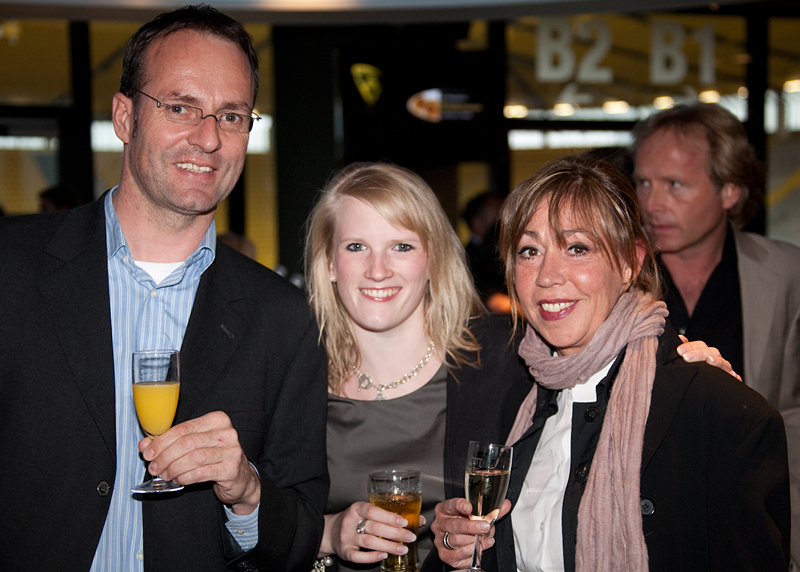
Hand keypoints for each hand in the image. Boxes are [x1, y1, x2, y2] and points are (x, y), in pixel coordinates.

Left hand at [139, 411, 259, 514]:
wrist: (240, 476)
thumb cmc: (214, 457)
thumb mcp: (194, 445)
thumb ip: (171, 442)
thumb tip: (145, 445)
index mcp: (217, 420)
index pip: (184, 428)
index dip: (162, 441)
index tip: (148, 453)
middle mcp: (226, 432)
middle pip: (187, 443)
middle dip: (165, 456)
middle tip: (154, 467)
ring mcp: (231, 450)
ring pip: (194, 458)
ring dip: (174, 468)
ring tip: (165, 474)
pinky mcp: (231, 469)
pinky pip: (201, 473)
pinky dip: (185, 477)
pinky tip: (178, 480)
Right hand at [320, 502, 418, 562]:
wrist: (331, 532)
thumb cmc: (355, 520)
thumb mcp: (368, 513)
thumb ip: (390, 515)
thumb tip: (419, 520)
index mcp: (356, 508)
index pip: (373, 511)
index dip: (389, 516)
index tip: (404, 522)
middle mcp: (350, 522)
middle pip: (374, 527)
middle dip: (394, 533)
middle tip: (410, 537)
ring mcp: (346, 537)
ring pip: (369, 542)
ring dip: (388, 546)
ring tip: (402, 549)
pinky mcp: (344, 551)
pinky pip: (358, 556)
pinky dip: (372, 557)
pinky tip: (384, 555)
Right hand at [431, 498, 510, 568]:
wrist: (458, 539)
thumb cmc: (465, 524)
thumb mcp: (477, 516)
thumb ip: (490, 511)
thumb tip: (505, 505)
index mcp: (445, 510)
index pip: (450, 505)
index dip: (460, 505)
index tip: (469, 507)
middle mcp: (440, 524)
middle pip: (454, 525)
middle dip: (472, 526)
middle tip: (485, 526)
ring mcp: (441, 540)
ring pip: (456, 541)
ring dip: (473, 541)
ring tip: (484, 538)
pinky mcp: (445, 555)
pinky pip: (457, 555)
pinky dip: (472, 553)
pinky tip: (480, 547)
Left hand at [677, 335, 740, 380]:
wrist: (702, 394)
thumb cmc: (695, 374)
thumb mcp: (687, 362)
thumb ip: (684, 350)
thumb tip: (680, 338)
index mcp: (706, 355)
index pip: (700, 346)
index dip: (690, 346)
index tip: (679, 351)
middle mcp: (716, 361)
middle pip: (712, 352)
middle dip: (699, 353)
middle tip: (685, 357)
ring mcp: (725, 371)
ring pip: (724, 363)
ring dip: (717, 361)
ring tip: (709, 360)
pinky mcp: (731, 382)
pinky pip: (736, 378)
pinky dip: (735, 377)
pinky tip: (733, 376)